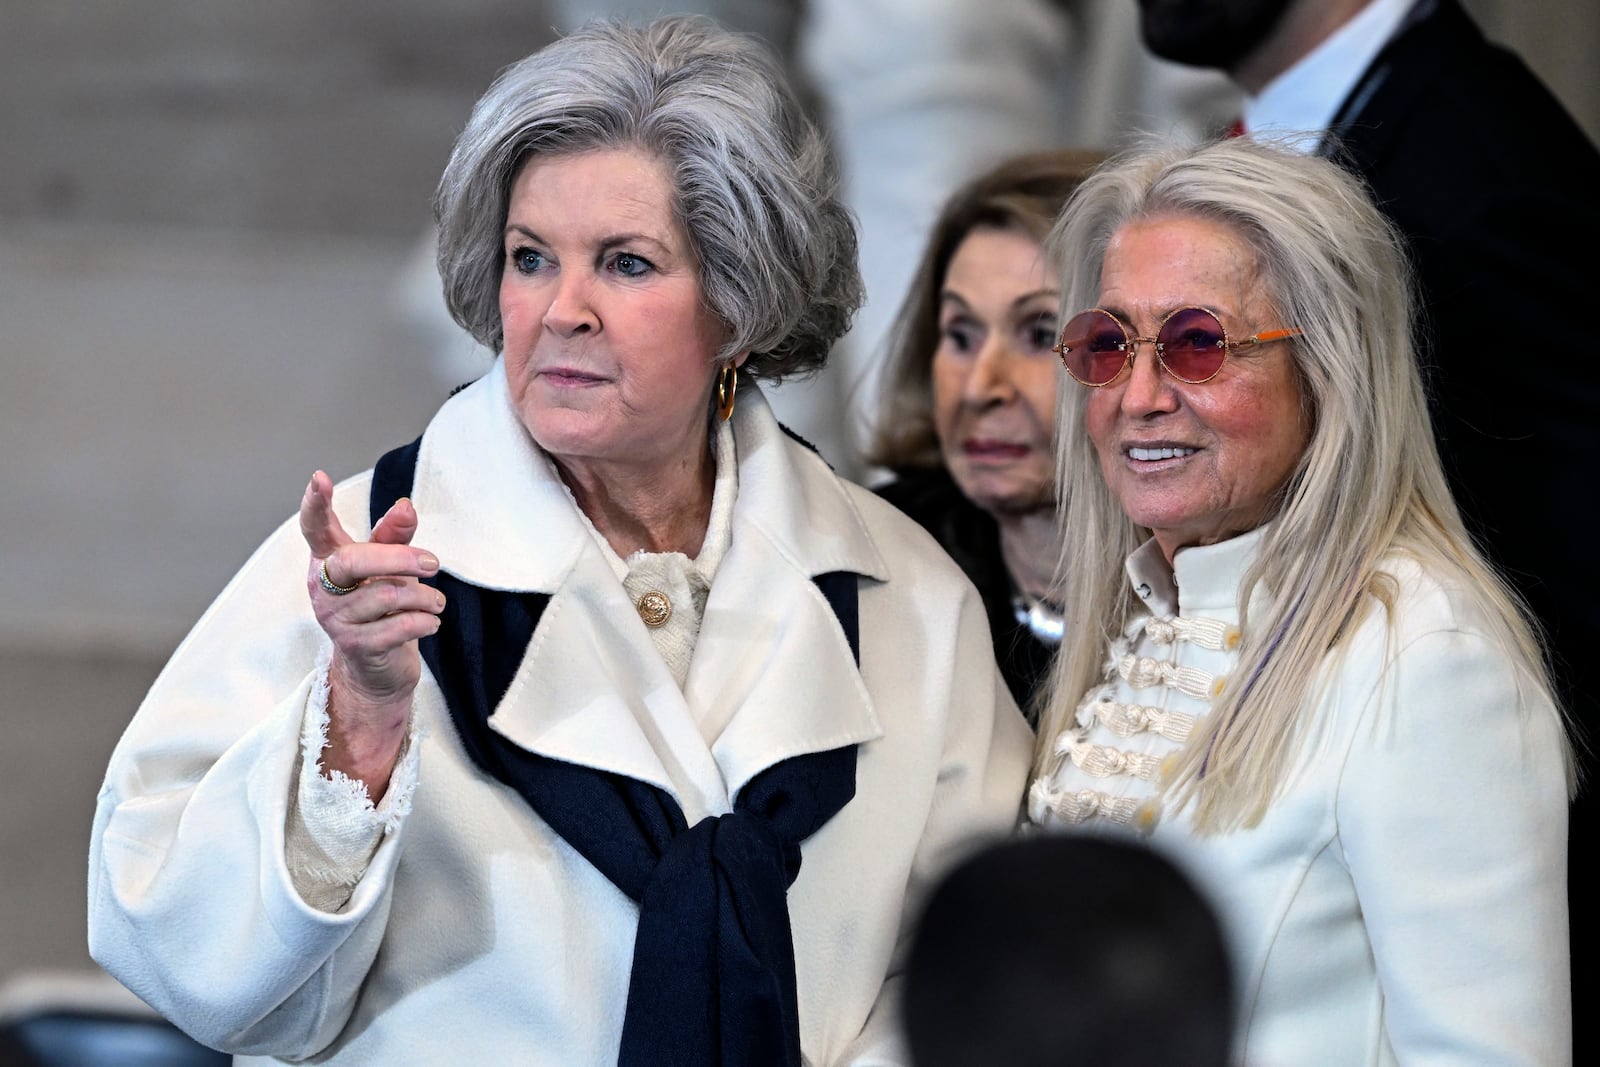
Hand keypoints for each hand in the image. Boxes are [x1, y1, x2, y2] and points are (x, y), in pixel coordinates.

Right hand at [300, 470, 443, 793]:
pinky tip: (430, 623)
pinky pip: (399, 626)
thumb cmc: (382, 606)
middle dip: (400, 558)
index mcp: (328, 560)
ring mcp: (335, 618)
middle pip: (354, 560)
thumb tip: (406, 505)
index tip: (319, 478)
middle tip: (434, 563)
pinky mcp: (356, 646)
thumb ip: (394, 536)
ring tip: (436, 603)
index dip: (315, 504)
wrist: (376, 668)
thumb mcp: (388, 566)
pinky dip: (425, 622)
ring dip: (425, 598)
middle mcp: (323, 587)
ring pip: (387, 595)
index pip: (315, 529)